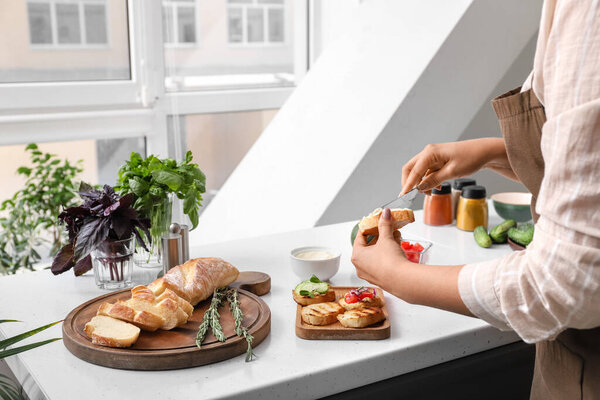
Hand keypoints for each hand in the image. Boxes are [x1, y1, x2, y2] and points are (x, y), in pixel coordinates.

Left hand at [351, 208, 408, 290]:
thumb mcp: (386, 239)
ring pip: (375, 255)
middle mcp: (360, 266)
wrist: (402, 280)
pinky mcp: (380, 279)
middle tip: (386, 228)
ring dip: (385, 245)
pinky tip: (397, 248)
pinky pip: (381, 263)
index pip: (360, 237)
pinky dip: (387, 255)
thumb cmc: (389, 261)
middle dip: (380, 236)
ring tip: (395, 236)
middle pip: (368, 246)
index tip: (374, 222)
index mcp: (357, 256)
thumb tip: (385, 213)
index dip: (368, 227)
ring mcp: (369, 274)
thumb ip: (385, 224)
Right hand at [400, 138, 515, 194]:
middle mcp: (428, 153)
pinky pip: (427, 172)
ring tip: (430, 193)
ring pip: (418, 172)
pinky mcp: (437, 161)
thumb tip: (419, 188)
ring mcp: (432, 156)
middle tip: (413, 196)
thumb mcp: (452, 172)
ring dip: (421, 183)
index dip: (407, 184)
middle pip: (411, 169)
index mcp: (430, 153)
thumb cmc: (471, 158)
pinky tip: (436, 188)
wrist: (485, 152)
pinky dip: (428, 181)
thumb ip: (434, 180)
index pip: (413, 171)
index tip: (403, 196)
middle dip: (410, 183)